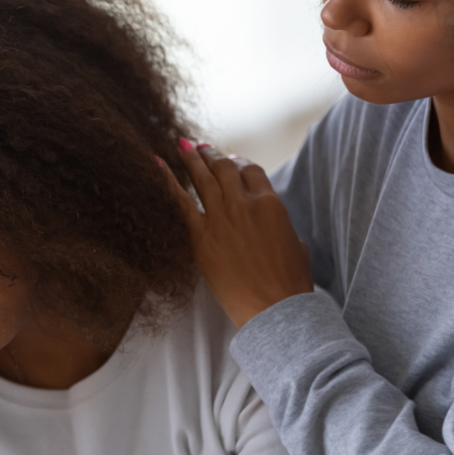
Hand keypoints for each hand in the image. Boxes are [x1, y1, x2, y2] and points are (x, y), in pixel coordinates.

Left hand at [157, 142, 312, 328]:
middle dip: (212, 155)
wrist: (275, 308)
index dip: (239, 163)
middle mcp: (244, 204)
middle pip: (224, 169)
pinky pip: (180, 201)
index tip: (230, 160)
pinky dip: (166, 179)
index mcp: (271, 204)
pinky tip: (156, 163)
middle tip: (200, 147)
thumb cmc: (291, 284)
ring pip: (203, 178)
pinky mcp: (201, 236)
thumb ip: (284, 229)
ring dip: (192, 159)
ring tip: (182, 146)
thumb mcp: (297, 247)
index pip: (251, 171)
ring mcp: (221, 218)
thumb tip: (279, 229)